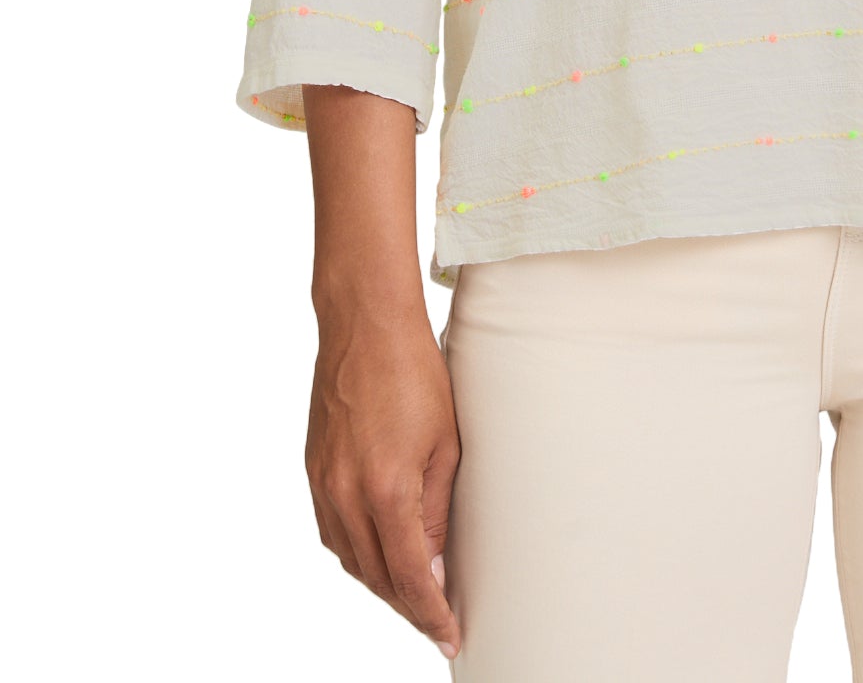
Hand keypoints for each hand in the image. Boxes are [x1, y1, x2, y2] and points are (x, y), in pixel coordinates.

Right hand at [304, 300, 461, 659]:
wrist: (364, 325)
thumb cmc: (416, 373)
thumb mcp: (445, 443)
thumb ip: (437, 511)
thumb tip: (433, 566)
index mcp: (385, 489)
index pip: (408, 577)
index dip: (431, 614)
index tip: (449, 636)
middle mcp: (346, 495)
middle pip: (376, 578)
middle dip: (408, 606)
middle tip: (438, 622)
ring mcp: (323, 484)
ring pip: (351, 560)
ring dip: (381, 584)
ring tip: (413, 594)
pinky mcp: (313, 471)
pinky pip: (333, 533)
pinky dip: (357, 553)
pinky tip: (378, 554)